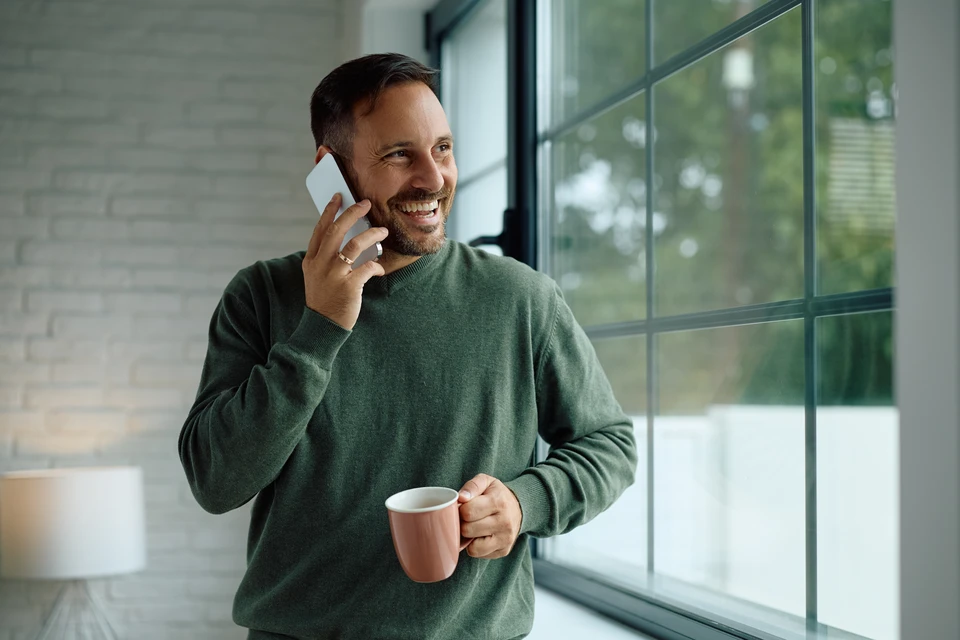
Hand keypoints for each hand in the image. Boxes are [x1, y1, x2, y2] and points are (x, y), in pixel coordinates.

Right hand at [302, 193, 387, 329]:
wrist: (322, 326)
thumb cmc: (324, 299)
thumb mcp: (317, 276)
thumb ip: (327, 259)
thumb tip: (350, 239)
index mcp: (311, 260)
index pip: (320, 229)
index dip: (330, 211)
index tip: (339, 197)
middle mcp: (320, 265)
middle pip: (336, 231)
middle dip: (352, 213)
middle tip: (365, 203)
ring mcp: (334, 275)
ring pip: (355, 245)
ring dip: (371, 235)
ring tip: (383, 230)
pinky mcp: (348, 287)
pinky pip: (367, 268)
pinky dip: (376, 265)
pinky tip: (379, 267)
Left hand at [458, 474, 522, 558]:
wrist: (518, 507)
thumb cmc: (497, 494)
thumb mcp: (486, 482)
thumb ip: (472, 486)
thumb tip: (461, 498)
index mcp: (499, 502)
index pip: (467, 512)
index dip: (460, 510)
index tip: (464, 507)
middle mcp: (505, 522)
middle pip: (468, 530)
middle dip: (463, 523)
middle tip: (468, 518)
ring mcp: (505, 539)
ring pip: (473, 547)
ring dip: (468, 538)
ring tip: (474, 527)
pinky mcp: (504, 550)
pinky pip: (479, 554)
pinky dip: (476, 546)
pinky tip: (481, 536)